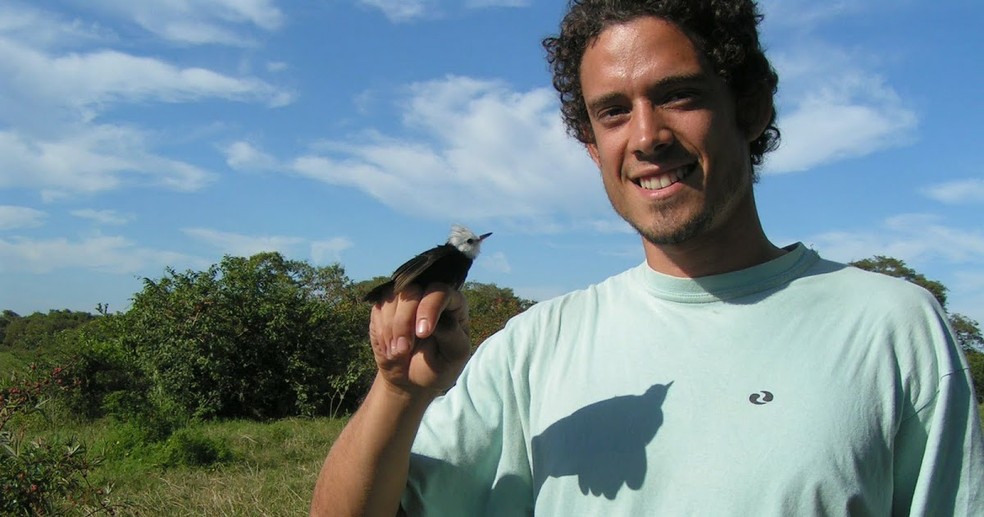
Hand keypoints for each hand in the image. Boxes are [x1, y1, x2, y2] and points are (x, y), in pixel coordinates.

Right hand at [368, 283, 470, 397]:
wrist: (412, 379)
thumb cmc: (439, 365)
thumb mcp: (454, 354)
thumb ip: (451, 333)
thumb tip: (434, 319)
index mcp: (452, 302)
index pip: (440, 291)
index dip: (429, 308)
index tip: (422, 333)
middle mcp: (428, 294)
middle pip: (411, 291)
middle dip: (404, 322)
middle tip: (404, 349)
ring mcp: (405, 299)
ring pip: (391, 299)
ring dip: (391, 330)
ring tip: (399, 353)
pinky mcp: (385, 307)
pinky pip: (378, 309)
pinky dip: (381, 331)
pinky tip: (390, 348)